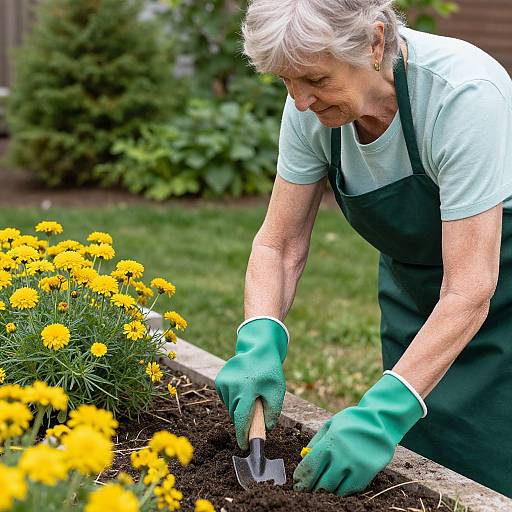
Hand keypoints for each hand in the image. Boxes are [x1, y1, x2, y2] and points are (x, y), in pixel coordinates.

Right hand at [215, 317, 288, 449]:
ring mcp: (224, 382)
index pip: (242, 418)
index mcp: (248, 388)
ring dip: (240, 408)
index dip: (243, 435)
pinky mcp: (219, 380)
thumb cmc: (270, 372)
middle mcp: (232, 385)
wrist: (258, 349)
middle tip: (256, 412)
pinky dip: (234, 399)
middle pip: (236, 414)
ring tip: (251, 395)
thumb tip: (265, 429)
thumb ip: (273, 412)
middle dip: (245, 419)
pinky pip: (226, 399)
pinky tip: (243, 389)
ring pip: (231, 407)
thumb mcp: (277, 391)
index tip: (244, 446)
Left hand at [293, 372, 425, 495]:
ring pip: (335, 491)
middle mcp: (341, 458)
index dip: (301, 480)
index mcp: (329, 443)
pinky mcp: (366, 475)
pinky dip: (342, 489)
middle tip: (308, 489)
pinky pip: (350, 490)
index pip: (309, 469)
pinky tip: (339, 482)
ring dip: (327, 490)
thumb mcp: (330, 425)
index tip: (297, 485)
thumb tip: (303, 459)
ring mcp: (355, 468)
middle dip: (312, 488)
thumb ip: (316, 442)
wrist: (380, 423)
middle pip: (321, 484)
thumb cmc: (351, 422)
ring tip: (324, 485)